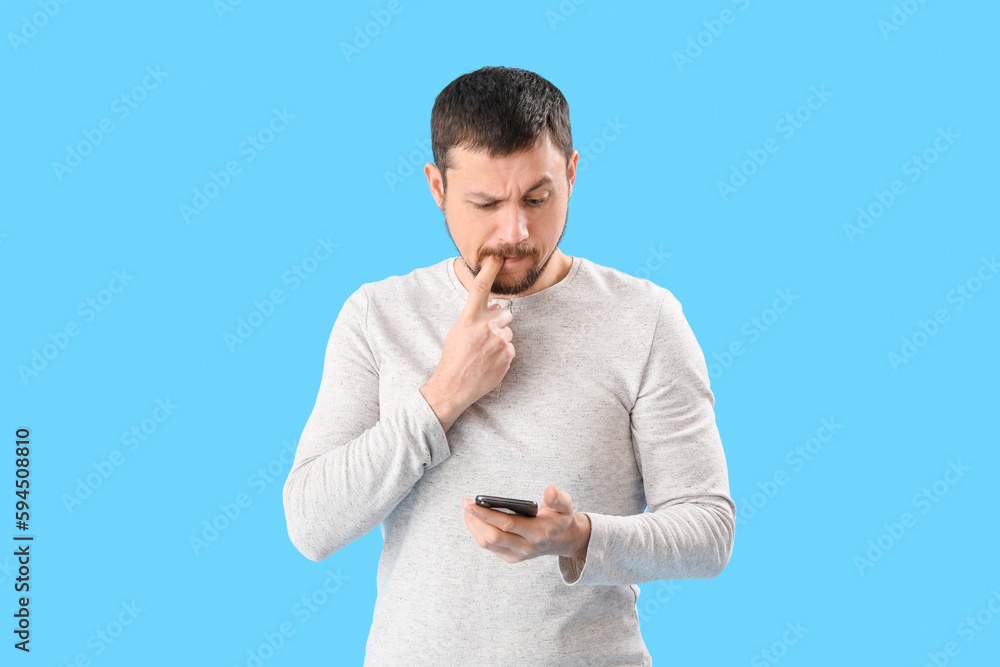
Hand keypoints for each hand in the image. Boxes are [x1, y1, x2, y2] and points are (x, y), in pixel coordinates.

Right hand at [421, 255, 513, 429]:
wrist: (454, 387)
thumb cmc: (453, 358)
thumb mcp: (458, 331)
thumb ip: (476, 318)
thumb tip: (497, 309)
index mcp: (469, 319)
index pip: (479, 288)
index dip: (489, 270)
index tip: (496, 257)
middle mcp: (485, 326)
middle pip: (506, 313)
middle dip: (500, 322)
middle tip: (486, 337)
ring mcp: (498, 341)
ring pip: (508, 332)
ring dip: (501, 340)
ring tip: (485, 354)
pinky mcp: (507, 355)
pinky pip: (511, 348)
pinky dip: (503, 355)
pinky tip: (489, 362)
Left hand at [462, 485, 591, 563]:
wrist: (565, 541)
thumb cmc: (561, 519)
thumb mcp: (566, 505)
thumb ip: (558, 498)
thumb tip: (550, 490)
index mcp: (538, 533)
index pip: (507, 524)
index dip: (486, 514)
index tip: (470, 504)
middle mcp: (527, 547)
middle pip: (492, 537)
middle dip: (475, 520)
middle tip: (466, 503)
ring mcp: (518, 555)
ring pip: (487, 544)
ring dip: (474, 527)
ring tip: (468, 511)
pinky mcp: (512, 558)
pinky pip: (490, 547)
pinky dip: (479, 533)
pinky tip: (476, 520)